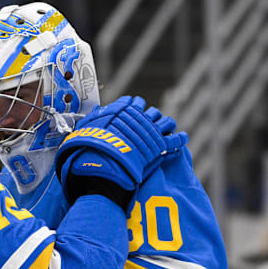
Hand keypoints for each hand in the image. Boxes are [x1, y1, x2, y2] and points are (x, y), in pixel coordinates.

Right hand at [55, 96, 185, 209]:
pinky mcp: (160, 147)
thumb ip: (95, 118)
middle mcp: (140, 118)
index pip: (134, 103)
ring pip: (166, 122)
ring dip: (165, 125)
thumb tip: (98, 110)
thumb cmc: (91, 148)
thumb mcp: (87, 129)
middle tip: (149, 124)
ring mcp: (152, 132)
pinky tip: (182, 138)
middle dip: (151, 117)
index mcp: (124, 111)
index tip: (134, 111)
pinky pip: (176, 139)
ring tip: (165, 130)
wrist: (103, 166)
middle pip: (152, 112)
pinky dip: (180, 138)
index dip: (134, 107)